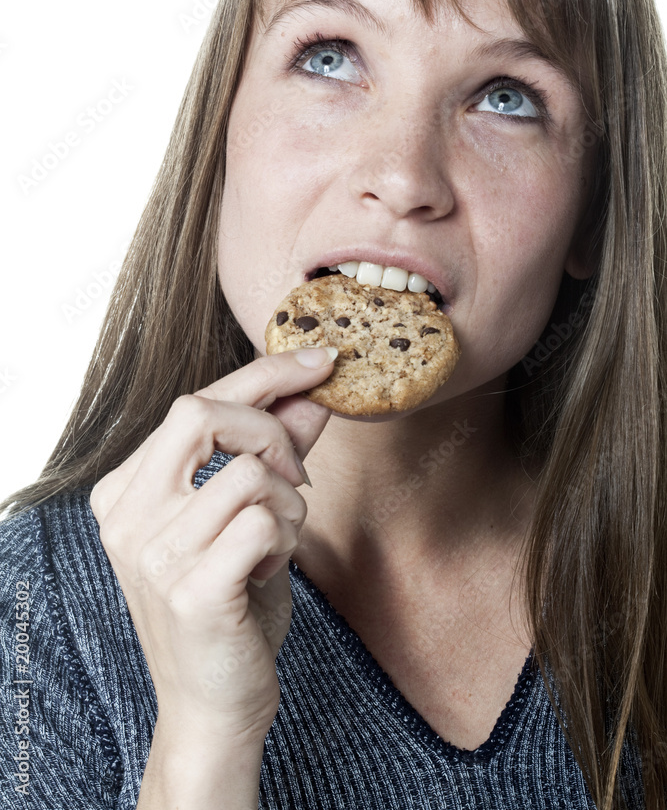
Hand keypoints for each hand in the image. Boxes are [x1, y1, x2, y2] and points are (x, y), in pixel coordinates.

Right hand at [89, 346, 336, 742]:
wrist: (212, 704)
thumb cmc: (230, 603)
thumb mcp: (248, 514)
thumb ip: (274, 450)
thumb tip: (312, 389)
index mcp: (126, 489)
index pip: (195, 402)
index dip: (265, 373)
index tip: (320, 360)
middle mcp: (126, 515)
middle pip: (203, 414)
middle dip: (271, 432)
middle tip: (295, 475)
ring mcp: (152, 554)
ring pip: (248, 473)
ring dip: (288, 503)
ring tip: (277, 541)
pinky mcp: (191, 590)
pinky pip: (264, 521)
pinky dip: (287, 539)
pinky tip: (270, 570)